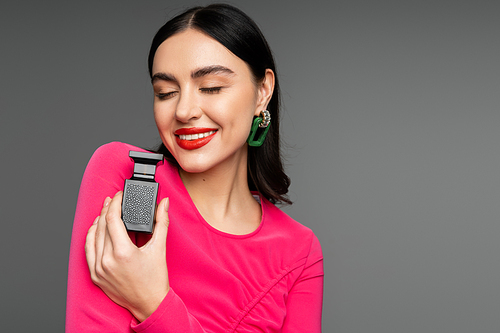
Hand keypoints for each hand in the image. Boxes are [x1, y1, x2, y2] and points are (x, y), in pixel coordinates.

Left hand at [85, 191, 169, 321]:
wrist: (149, 304)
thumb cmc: (155, 279)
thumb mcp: (159, 248)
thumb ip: (161, 222)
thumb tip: (163, 204)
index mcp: (123, 252)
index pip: (112, 219)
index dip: (115, 203)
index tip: (119, 195)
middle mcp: (107, 260)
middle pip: (101, 225)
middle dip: (107, 209)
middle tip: (113, 199)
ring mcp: (99, 269)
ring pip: (92, 236)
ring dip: (98, 221)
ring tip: (105, 210)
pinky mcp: (95, 275)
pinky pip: (88, 251)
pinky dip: (91, 237)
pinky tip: (97, 229)